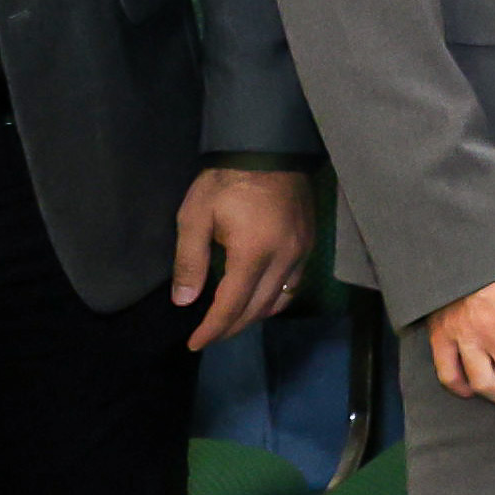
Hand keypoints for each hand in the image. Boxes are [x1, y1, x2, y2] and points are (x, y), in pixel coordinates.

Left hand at [173, 164, 312, 350]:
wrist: (269, 151)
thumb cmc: (225, 183)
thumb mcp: (195, 218)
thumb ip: (190, 262)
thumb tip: (185, 301)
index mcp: (253, 253)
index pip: (233, 304)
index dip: (213, 328)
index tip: (195, 343)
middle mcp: (283, 259)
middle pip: (259, 308)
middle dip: (232, 327)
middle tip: (209, 336)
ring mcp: (302, 252)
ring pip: (280, 300)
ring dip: (255, 316)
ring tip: (231, 321)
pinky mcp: (309, 244)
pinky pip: (294, 284)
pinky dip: (274, 299)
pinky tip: (259, 298)